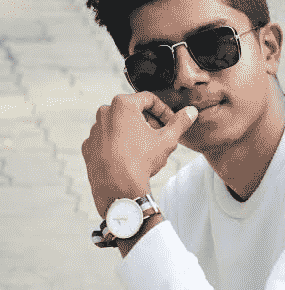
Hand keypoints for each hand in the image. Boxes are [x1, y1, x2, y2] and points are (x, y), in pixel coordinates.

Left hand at [81, 92, 197, 217]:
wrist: (118, 190)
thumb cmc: (141, 162)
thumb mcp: (167, 140)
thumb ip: (180, 122)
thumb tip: (191, 111)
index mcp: (122, 104)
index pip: (149, 100)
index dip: (164, 111)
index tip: (170, 123)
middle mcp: (104, 113)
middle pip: (133, 112)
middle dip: (148, 123)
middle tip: (160, 138)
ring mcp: (94, 130)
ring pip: (119, 126)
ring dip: (133, 134)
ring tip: (145, 151)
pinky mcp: (88, 147)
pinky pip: (107, 141)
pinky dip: (118, 146)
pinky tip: (129, 159)